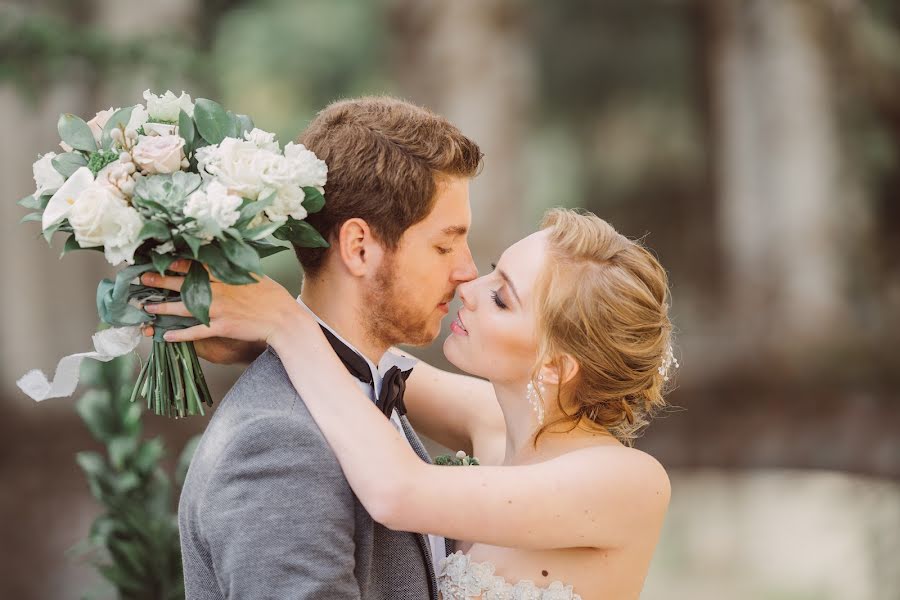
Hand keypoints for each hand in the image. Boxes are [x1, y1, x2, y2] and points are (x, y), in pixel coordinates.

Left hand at [139, 259, 306, 348]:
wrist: (283, 319)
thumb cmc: (273, 296)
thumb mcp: (255, 275)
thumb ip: (237, 268)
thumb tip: (226, 259)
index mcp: (226, 275)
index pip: (195, 265)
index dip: (175, 262)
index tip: (160, 259)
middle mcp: (218, 290)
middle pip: (182, 284)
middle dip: (160, 281)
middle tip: (142, 279)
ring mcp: (218, 309)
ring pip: (183, 308)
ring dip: (162, 307)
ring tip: (147, 307)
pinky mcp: (220, 327)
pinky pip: (194, 332)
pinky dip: (179, 335)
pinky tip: (166, 336)